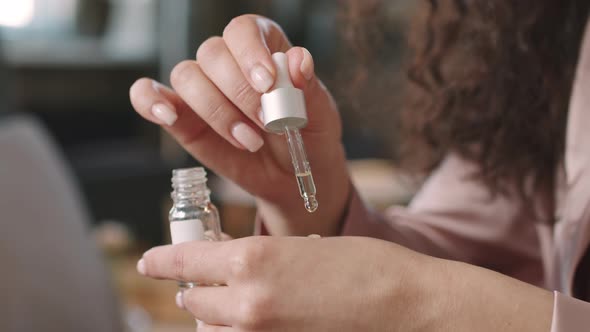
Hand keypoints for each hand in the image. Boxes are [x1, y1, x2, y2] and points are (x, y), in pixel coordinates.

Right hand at [129, 15, 350, 235]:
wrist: (293, 175)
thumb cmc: (308, 138)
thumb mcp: (320, 115)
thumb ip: (309, 88)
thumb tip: (300, 60)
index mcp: (264, 48)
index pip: (244, 30)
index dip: (251, 52)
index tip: (267, 83)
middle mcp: (228, 62)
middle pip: (212, 53)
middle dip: (238, 92)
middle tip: (267, 124)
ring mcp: (202, 89)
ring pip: (186, 76)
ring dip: (215, 111)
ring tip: (249, 141)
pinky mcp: (181, 117)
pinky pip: (149, 96)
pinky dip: (150, 100)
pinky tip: (167, 115)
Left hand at [137, 236, 433, 331]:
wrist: (407, 306)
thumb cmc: (366, 268)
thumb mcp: (304, 248)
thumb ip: (260, 261)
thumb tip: (232, 267)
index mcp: (253, 260)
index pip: (186, 260)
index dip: (163, 260)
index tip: (151, 262)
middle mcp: (246, 303)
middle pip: (194, 303)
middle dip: (199, 291)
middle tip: (212, 282)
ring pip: (212, 331)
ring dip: (217, 318)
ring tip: (243, 305)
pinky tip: (263, 319)